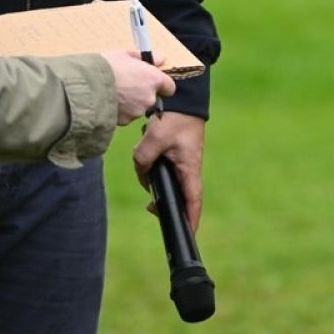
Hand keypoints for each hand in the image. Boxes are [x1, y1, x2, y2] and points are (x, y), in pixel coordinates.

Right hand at [102, 50, 175, 124]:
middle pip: (153, 98)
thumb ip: (146, 57)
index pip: (169, 87)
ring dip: (131, 103)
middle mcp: (150, 98)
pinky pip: (126, 116)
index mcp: (154, 79)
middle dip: (143, 94)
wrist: (87, 87)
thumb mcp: (125, 55)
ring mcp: (138, 111)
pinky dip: (121, 111)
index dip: (161, 85)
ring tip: (115, 94)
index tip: (150, 81)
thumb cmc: (107, 67)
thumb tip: (161, 59)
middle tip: (127, 86)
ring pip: (139, 108)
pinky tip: (109, 102)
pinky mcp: (125, 122)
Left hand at [134, 111, 205, 231]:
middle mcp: (189, 169)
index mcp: (189, 169)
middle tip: (151, 208)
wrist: (183, 98)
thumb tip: (141, 171)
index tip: (187, 235)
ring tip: (143, 166)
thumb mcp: (154, 139)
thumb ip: (142, 160)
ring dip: (152, 177)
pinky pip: (162, 167)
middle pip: (179, 196)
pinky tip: (143, 153)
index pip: (193, 202)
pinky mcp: (175, 154)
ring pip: (167, 180)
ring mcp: (182, 162)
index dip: (190, 220)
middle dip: (164, 202)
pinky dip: (151, 164)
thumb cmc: (175, 118)